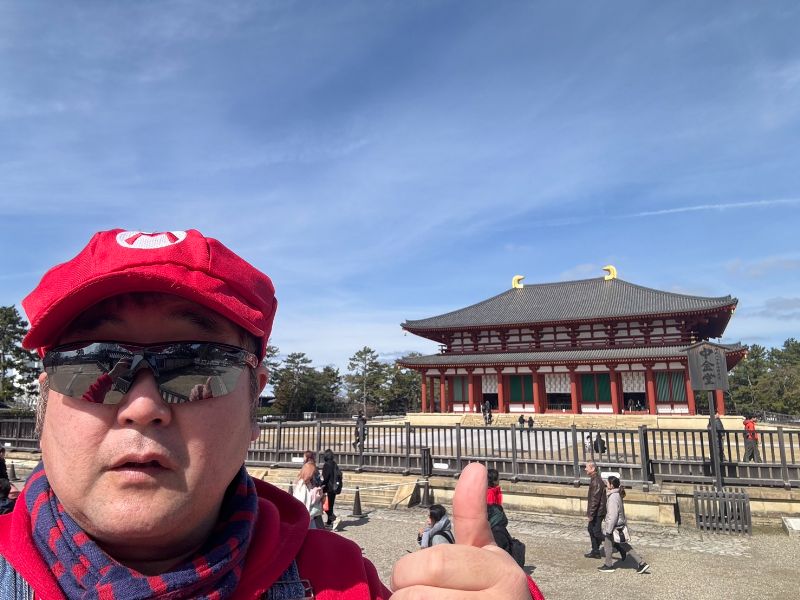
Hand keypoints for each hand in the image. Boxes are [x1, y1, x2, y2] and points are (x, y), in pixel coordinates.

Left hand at [390, 463, 529, 598]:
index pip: (432, 564)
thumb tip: (476, 467)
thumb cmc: (492, 595)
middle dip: (403, 598)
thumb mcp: (485, 554)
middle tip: (413, 599)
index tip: (413, 579)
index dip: (408, 573)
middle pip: (416, 597)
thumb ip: (472, 514)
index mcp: (501, 573)